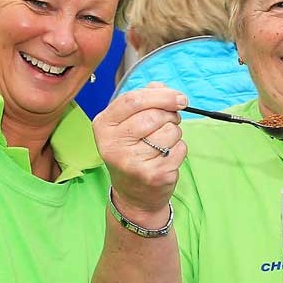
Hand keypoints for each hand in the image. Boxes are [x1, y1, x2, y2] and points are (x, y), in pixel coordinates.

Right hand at [92, 84, 185, 222]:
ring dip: (175, 134)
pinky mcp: (153, 175)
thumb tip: (162, 88)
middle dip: (170, 115)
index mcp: (104, 125)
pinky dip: (179, 150)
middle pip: (154, 115)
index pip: (133, 100)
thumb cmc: (132, 152)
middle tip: (169, 123)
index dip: (161, 95)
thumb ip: (143, 100)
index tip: (179, 97)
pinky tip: (165, 158)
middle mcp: (113, 144)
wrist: (133, 195)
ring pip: (170, 131)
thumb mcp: (127, 123)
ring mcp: (132, 162)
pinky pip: (179, 149)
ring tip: (162, 144)